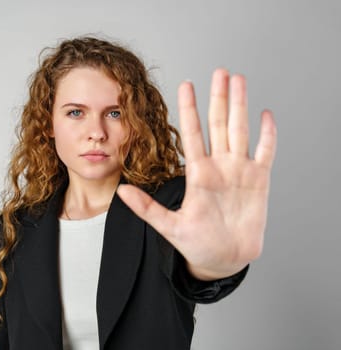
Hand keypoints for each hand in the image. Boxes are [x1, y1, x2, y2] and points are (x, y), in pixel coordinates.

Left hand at [117, 69, 276, 280]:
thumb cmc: (196, 244)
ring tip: (239, 81)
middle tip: (219, 71)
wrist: (223, 260)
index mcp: (198, 174)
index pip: (192, 133)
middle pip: (219, 124)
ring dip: (240, 106)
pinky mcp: (259, 181)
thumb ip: (147, 208)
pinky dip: (267, 135)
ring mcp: (240, 171)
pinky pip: (265, 152)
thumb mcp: (169, 226)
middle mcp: (219, 166)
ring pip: (240, 130)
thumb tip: (121, 192)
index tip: (186, 84)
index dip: (190, 109)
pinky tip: (265, 115)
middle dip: (219, 97)